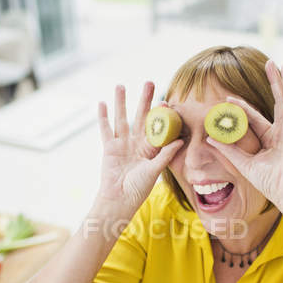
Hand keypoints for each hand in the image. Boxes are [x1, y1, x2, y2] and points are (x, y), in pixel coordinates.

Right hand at [95, 82, 182, 215]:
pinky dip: (103, 117)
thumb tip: (180, 141)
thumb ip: (164, 155)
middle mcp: (136, 143)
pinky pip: (106, 130)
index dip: (161, 114)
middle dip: (144, 100)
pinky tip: (102, 103)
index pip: (157, 127)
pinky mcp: (109, 148)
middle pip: (140, 117)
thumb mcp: (154, 171)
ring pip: (121, 118)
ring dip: (121, 102)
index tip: (166, 101)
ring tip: (120, 85)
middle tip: (149, 83)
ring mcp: (122, 144)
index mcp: (150, 148)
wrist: (119, 200)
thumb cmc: (138, 189)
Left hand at [207, 62, 282, 211]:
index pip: (254, 117)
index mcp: (270, 138)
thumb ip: (229, 150)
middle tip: (269, 62)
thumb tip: (209, 139)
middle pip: (277, 100)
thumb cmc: (271, 183)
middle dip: (273, 81)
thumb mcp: (245, 164)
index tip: (227, 98)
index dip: (241, 107)